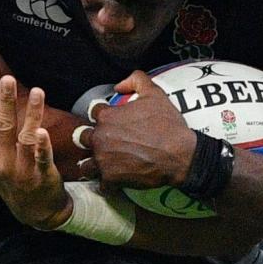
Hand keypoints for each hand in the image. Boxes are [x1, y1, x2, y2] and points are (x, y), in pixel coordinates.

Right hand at [0, 72, 72, 229]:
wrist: (33, 211)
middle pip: (3, 126)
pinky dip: (42, 146)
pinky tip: (43, 131)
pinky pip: (41, 158)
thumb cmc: (6, 182)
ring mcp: (21, 169)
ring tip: (38, 92)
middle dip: (5, 101)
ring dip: (32, 114)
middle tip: (7, 78)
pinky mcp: (41, 175)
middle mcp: (1, 161)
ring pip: (26, 137)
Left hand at [80, 70, 196, 193]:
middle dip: (92, 140)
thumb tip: (118, 86)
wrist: (179, 154)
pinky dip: (107, 183)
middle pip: (83, 138)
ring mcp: (103, 160)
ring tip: (103, 165)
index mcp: (106, 116)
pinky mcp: (110, 179)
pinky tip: (115, 180)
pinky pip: (100, 184)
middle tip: (105, 144)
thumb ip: (136, 79)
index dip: (101, 116)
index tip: (111, 123)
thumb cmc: (168, 124)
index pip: (93, 113)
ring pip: (85, 165)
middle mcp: (99, 138)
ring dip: (92, 164)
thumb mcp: (155, 93)